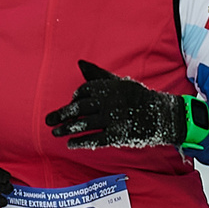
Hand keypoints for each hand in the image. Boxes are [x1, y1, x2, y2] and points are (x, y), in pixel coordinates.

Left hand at [45, 60, 186, 150]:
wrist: (160, 115)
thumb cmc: (136, 97)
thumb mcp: (118, 82)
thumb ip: (97, 74)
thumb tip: (79, 63)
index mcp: (108, 87)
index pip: (83, 92)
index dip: (74, 99)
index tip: (70, 105)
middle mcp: (108, 102)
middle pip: (79, 109)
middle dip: (61, 115)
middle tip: (48, 121)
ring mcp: (112, 119)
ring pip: (84, 125)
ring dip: (67, 129)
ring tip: (55, 133)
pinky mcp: (117, 135)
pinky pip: (95, 139)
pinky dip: (81, 142)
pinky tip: (70, 144)